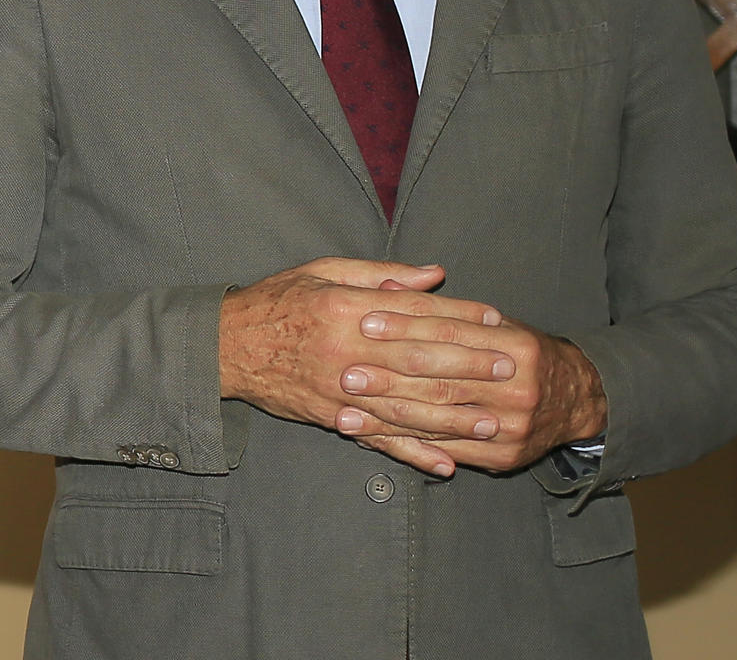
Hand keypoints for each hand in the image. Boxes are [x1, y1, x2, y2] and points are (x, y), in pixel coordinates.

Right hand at [218, 258, 510, 476]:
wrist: (225, 346)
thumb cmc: (278, 300)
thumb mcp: (324, 271)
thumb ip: (382, 275)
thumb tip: (434, 275)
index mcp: (347, 308)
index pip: (415, 312)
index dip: (458, 316)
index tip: (496, 319)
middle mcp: (347, 351)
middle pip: (419, 360)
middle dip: (469, 366)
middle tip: (511, 370)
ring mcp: (340, 390)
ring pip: (406, 407)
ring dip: (453, 418)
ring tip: (493, 422)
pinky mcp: (332, 418)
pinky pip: (378, 440)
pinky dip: (413, 454)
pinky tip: (445, 464)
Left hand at [335, 308, 606, 473]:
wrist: (577, 400)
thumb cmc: (521, 352)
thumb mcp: (496, 321)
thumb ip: (445, 309)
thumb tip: (390, 287)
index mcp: (516, 345)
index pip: (451, 332)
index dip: (406, 326)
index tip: (366, 321)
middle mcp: (517, 387)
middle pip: (441, 379)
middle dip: (389, 377)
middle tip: (347, 373)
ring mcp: (512, 426)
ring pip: (439, 419)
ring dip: (387, 418)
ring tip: (346, 413)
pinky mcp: (504, 457)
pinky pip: (445, 449)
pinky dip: (405, 445)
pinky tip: (372, 439)